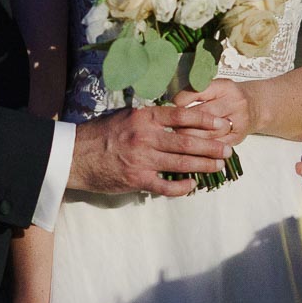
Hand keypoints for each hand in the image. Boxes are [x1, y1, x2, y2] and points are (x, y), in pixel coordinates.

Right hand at [71, 105, 234, 195]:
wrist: (73, 156)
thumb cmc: (99, 133)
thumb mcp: (124, 115)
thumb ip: (148, 117)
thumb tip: (170, 115)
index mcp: (144, 116)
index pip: (182, 115)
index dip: (206, 120)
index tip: (222, 124)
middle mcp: (146, 136)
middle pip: (188, 141)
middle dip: (212, 146)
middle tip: (228, 149)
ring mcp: (142, 159)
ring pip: (182, 162)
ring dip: (204, 165)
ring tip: (219, 165)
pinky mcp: (136, 179)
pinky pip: (165, 185)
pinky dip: (181, 187)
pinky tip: (192, 185)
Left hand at [171, 78, 255, 146]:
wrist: (256, 106)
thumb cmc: (228, 96)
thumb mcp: (215, 87)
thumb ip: (195, 92)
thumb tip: (171, 103)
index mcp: (224, 87)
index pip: (198, 92)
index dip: (181, 100)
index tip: (170, 107)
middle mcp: (233, 103)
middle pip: (203, 115)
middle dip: (182, 122)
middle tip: (168, 126)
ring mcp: (238, 122)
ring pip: (208, 134)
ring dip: (189, 137)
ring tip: (176, 138)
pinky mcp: (237, 138)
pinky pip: (215, 146)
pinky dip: (201, 149)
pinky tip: (190, 150)